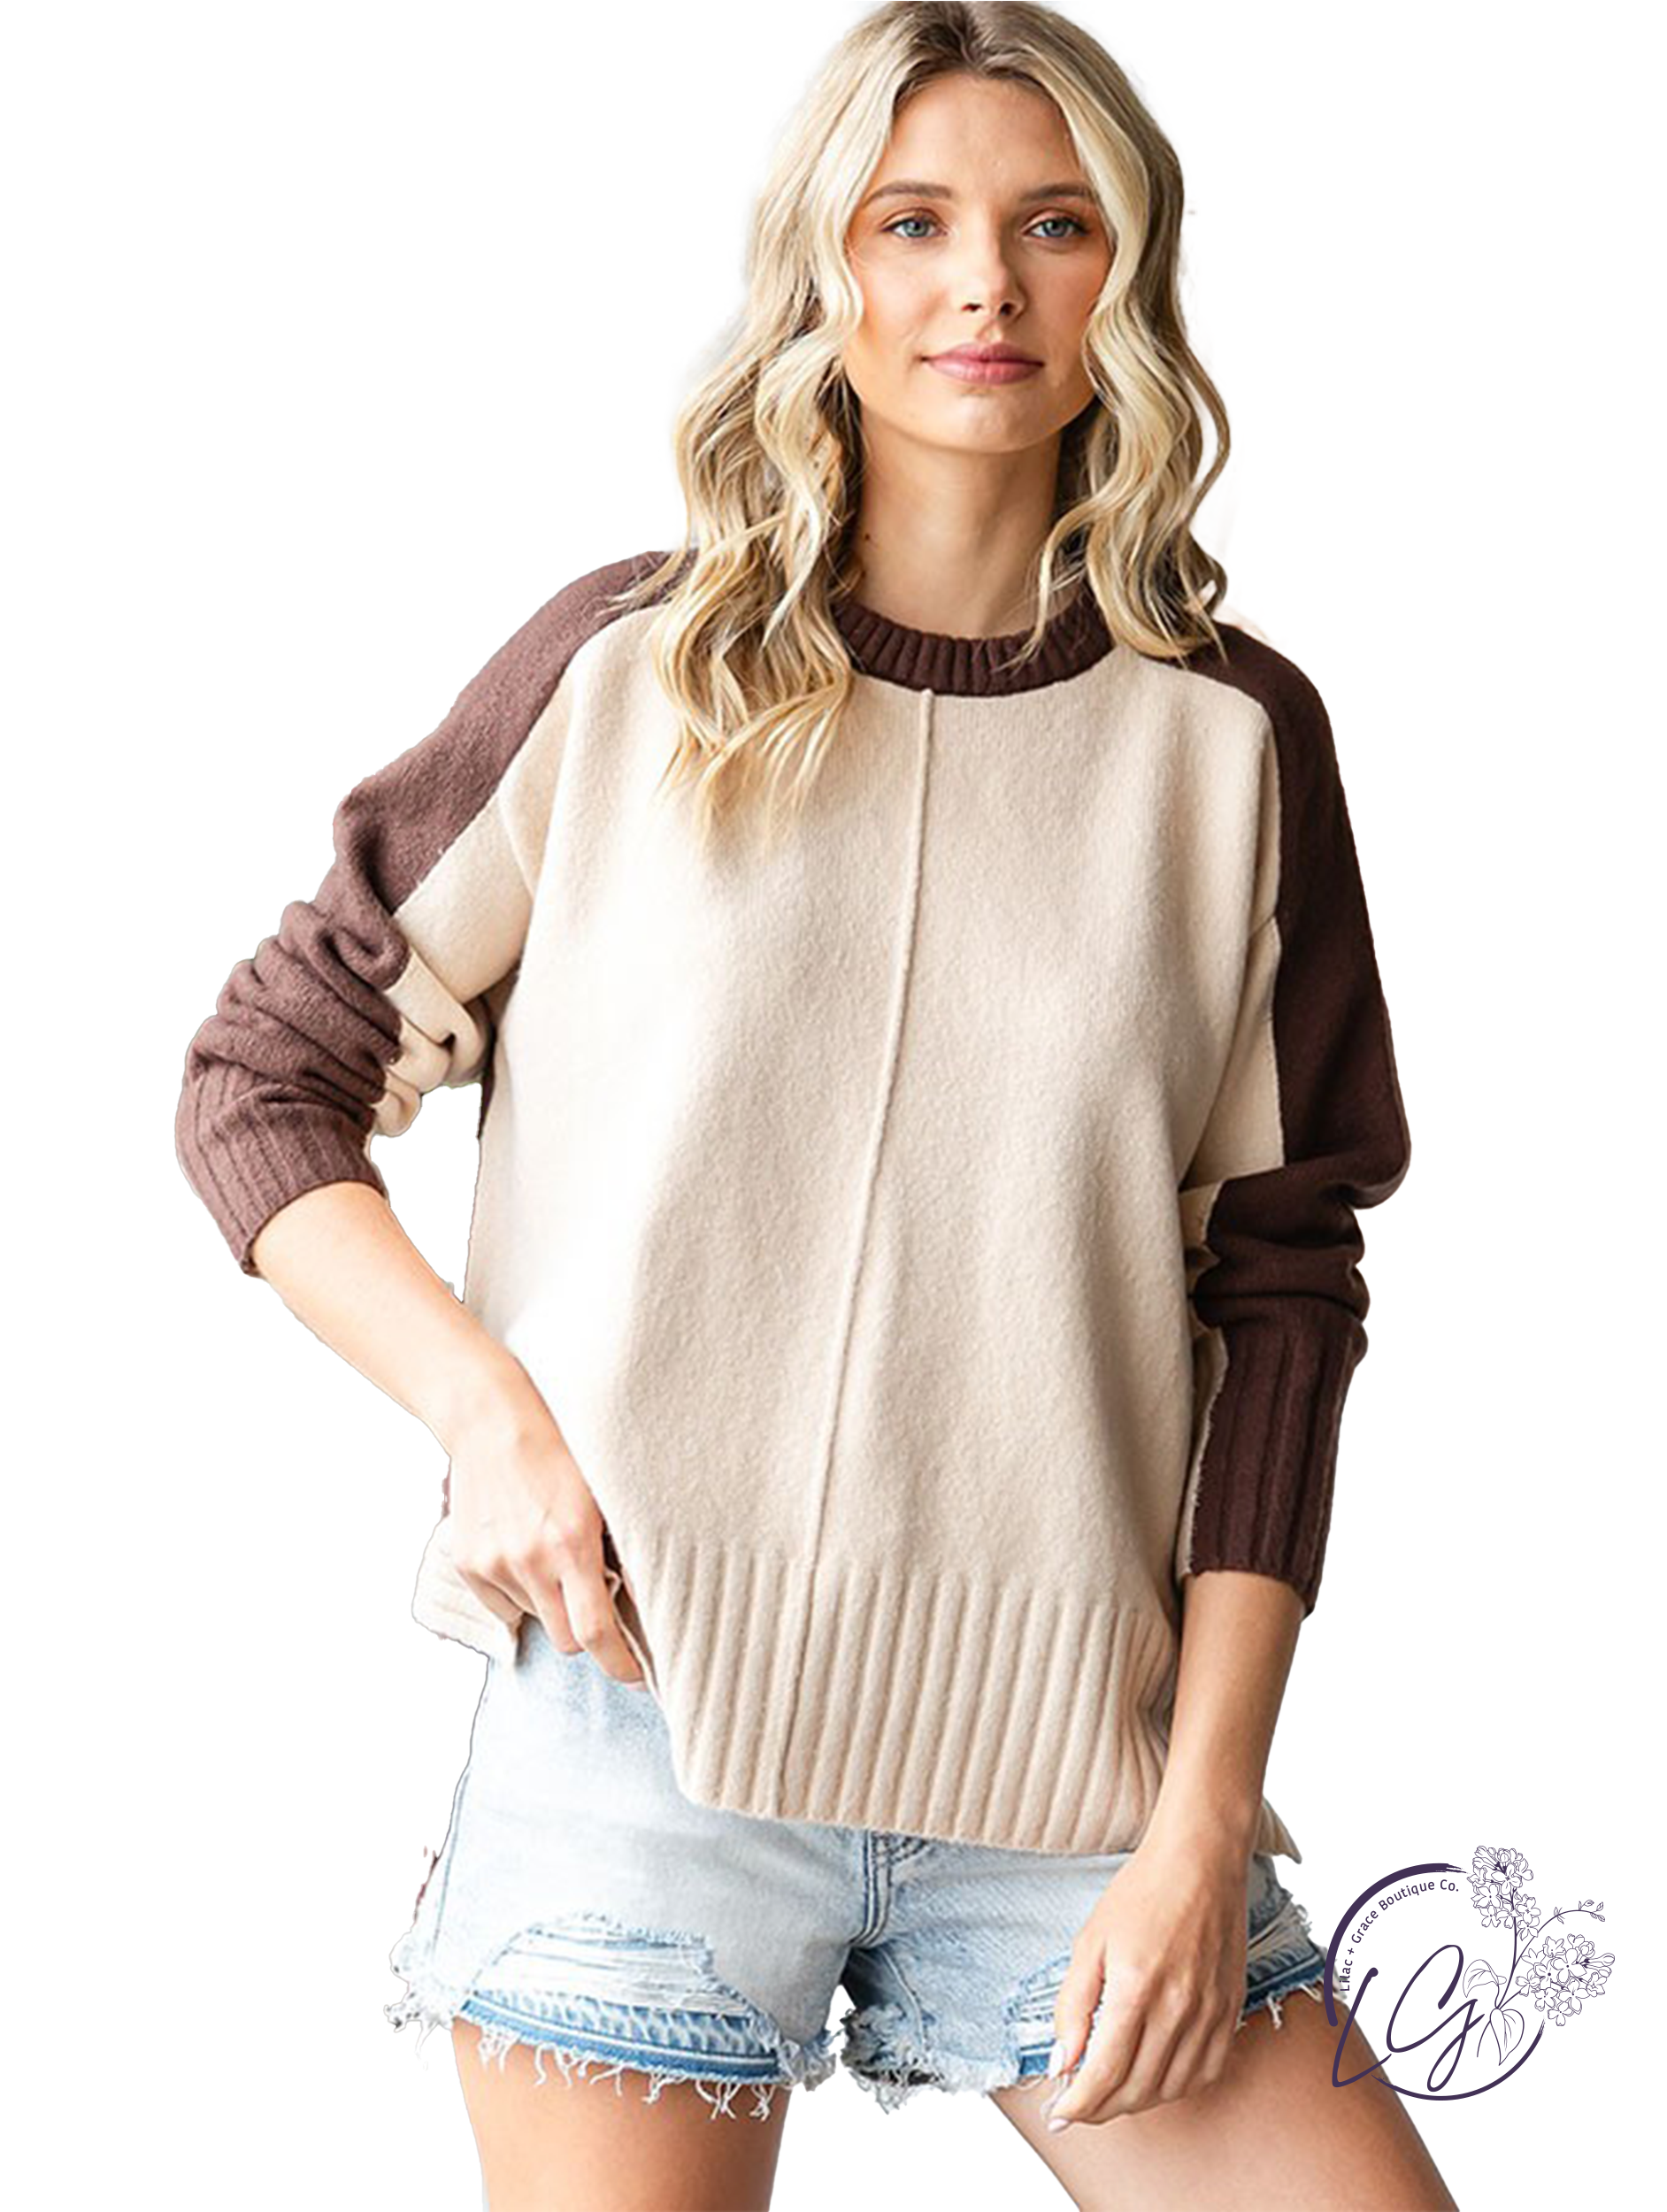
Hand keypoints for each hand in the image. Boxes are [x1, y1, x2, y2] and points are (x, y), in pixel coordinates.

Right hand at [441, 1371, 648, 1686]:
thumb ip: (620, 1547)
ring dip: (550, 1602)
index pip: (597, 1632)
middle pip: (567, 1639)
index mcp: (573, 1544)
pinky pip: (502, 1604)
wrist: (490, 1421)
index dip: (620, 1664)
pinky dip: (517, 1591)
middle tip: (594, 1602)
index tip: (636, 1677)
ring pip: (536, 1618)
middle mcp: (531, 1560)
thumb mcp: (603, 1495)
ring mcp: (495, 1564)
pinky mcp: (468, 1564)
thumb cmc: (558, 1451)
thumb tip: (643, 1599)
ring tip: (551, 1553)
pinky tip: (521, 1550)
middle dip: (586, 1630)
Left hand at [1041, 1826, 1252, 2127]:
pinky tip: (1154, 2078)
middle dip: (1101, 2108)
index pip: (1105, 2073)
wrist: (1201, 1862)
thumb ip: (1073, 2007)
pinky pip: (1205, 2073)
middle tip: (1078, 2107)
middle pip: (1136, 2089)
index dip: (1079, 2104)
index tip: (1059, 2115)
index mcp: (1136, 1988)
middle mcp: (1177, 2008)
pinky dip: (1175, 2087)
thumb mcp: (1090, 1942)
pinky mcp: (1231, 2011)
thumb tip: (1062, 2064)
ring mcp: (1210, 2013)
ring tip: (1110, 2094)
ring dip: (1136, 2102)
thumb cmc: (1141, 1894)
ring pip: (1170, 2088)